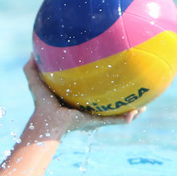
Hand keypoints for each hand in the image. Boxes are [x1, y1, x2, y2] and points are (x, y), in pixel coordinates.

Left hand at [23, 55, 143, 136]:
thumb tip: (31, 52)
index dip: (101, 83)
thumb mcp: (36, 82)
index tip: (110, 71)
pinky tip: (138, 111)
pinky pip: (116, 121)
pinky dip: (128, 117)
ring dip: (133, 108)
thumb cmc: (41, 104)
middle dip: (122, 95)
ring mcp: (95, 116)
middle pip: (109, 101)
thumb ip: (32, 68)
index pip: (92, 90)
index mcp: (78, 99)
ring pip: (118, 112)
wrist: (46, 121)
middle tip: (134, 83)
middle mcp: (88, 108)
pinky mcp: (97, 123)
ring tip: (145, 102)